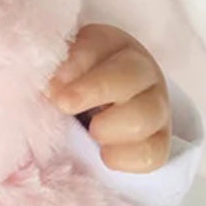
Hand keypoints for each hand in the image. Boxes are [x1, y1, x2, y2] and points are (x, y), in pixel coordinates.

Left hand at [49, 24, 171, 171]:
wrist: (93, 122)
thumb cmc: (68, 94)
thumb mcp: (56, 76)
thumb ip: (50, 75)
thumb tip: (47, 88)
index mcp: (110, 47)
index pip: (97, 47)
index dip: (75, 64)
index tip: (51, 85)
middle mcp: (139, 73)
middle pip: (130, 75)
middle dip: (94, 90)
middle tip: (64, 105)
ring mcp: (154, 108)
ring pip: (145, 115)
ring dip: (110, 128)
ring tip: (90, 134)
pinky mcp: (157, 143)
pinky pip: (151, 154)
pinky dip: (125, 158)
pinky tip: (103, 154)